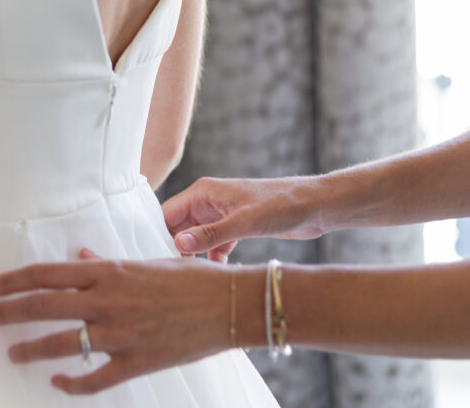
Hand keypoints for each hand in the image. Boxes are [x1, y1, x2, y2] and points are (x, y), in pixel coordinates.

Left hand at [0, 250, 234, 393]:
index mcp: (109, 273)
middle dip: (6, 312)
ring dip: (29, 349)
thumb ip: (108, 265)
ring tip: (10, 352)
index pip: (46, 275)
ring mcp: (120, 333)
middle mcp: (108, 301)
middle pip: (42, 306)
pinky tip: (56, 383)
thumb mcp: (146, 263)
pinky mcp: (135, 361)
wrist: (229, 304)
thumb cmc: (190, 279)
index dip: (12, 282)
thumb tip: (79, 262)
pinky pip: (93, 378)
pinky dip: (71, 383)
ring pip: (60, 344)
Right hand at [162, 175, 323, 261]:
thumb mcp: (244, 222)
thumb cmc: (282, 204)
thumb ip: (210, 234)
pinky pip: (214, 245)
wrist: (315, 206)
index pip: (168, 213)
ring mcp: (221, 215)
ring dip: (195, 257)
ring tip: (193, 278)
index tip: (155, 260)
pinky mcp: (235, 228)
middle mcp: (208, 202)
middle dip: (175, 249)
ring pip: (196, 238)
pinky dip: (213, 259)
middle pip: (178, 227)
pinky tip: (217, 274)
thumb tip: (178, 243)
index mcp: (203, 192)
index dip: (159, 235)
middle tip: (173, 275)